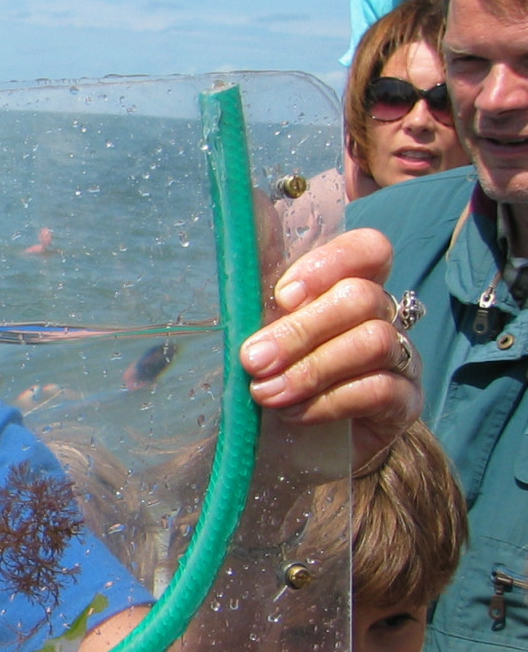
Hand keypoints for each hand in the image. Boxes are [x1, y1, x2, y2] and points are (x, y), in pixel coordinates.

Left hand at [237, 227, 419, 469]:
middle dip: (300, 330)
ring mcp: (399, 358)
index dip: (329, 265)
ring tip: (266, 393)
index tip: (281, 297)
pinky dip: (330, 401)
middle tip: (252, 360)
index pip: (369, 249)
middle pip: (362, 298)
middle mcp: (380, 315)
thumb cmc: (267, 375)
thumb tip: (248, 202)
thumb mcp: (251, 325)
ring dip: (311, 368)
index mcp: (346, 285)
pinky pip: (380, 390)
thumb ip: (254, 272)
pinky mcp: (404, 404)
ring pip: (374, 341)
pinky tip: (294, 415)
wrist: (280, 448)